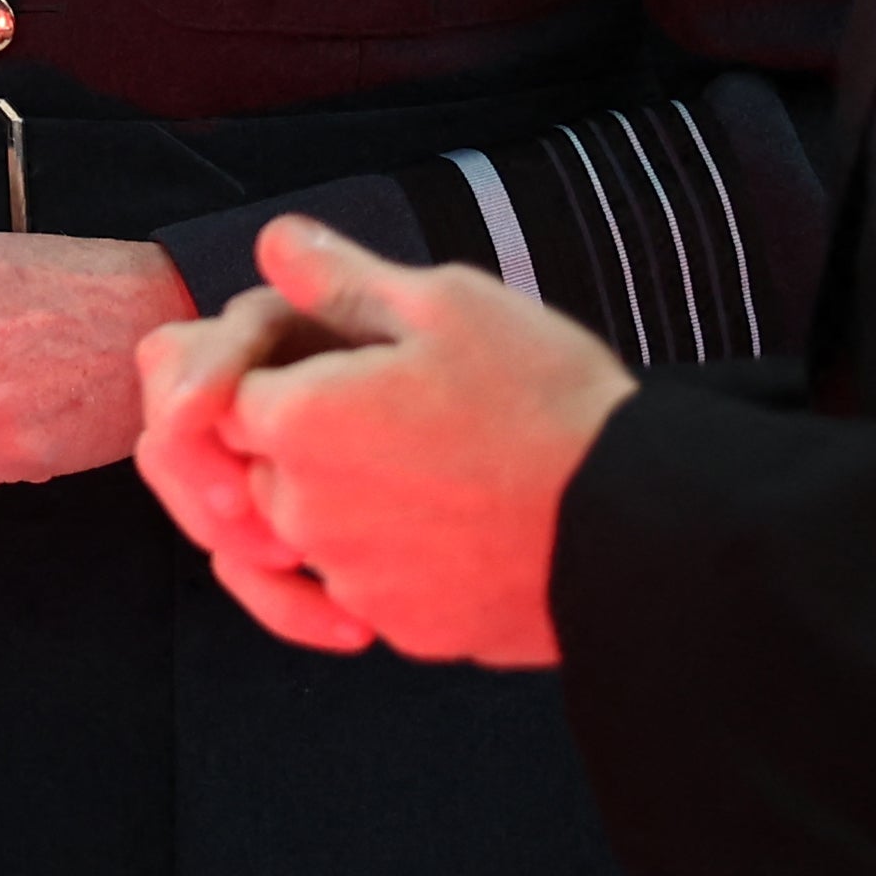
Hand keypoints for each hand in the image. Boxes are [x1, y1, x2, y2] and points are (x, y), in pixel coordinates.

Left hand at [151, 216, 634, 668]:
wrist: (643, 525)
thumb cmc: (547, 401)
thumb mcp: (448, 304)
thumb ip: (340, 277)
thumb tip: (273, 246)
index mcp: (297, 420)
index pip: (232, 394)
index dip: (288, 375)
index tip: (355, 369)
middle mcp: (302, 510)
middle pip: (261, 469)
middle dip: (310, 442)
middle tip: (410, 416)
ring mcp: (351, 579)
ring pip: (313, 535)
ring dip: (352, 504)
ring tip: (444, 471)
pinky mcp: (404, 629)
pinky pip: (370, 591)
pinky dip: (399, 561)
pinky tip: (465, 528)